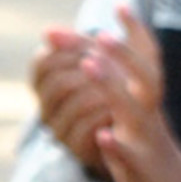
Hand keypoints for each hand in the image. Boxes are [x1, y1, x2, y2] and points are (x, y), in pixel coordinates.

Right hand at [31, 29, 114, 173]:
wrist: (138, 136)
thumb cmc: (120, 88)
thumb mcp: (105, 60)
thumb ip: (79, 43)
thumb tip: (48, 31)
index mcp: (48, 84)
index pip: (42, 63)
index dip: (70, 52)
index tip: (97, 48)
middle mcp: (46, 109)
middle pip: (59, 83)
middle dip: (91, 73)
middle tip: (117, 69)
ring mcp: (59, 131)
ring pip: (76, 104)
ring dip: (103, 93)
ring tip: (125, 89)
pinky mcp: (76, 150)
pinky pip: (86, 130)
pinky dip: (104, 117)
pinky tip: (117, 111)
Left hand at [83, 11, 180, 181]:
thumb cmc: (150, 156)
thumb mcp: (134, 118)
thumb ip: (113, 90)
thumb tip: (86, 57)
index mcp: (148, 101)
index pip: (147, 59)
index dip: (136, 31)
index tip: (120, 4)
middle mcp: (150, 115)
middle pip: (144, 75)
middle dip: (123, 52)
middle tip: (100, 32)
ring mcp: (147, 141)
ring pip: (133, 109)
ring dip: (111, 86)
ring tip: (88, 65)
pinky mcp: (141, 170)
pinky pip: (130, 156)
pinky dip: (117, 146)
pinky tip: (103, 136)